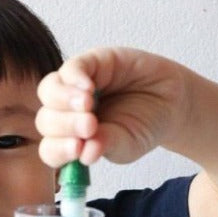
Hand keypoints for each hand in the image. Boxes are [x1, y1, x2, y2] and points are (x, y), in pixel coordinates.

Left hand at [36, 47, 192, 166]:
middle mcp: (67, 114)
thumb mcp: (127, 144)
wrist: (171, 102)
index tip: (77, 150)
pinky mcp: (90, 62)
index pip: (51, 149)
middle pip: (46, 120)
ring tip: (88, 106)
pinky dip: (75, 78)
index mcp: (71, 140)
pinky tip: (89, 88)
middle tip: (90, 126)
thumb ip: (106, 146)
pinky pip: (71, 68)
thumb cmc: (144, 126)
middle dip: (65, 125)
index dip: (58, 150)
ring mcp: (75, 87)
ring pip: (49, 92)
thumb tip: (86, 154)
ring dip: (64, 100)